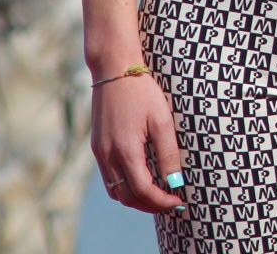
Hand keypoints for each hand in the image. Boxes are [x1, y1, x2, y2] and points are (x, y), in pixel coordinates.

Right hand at [91, 74, 186, 214]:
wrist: (114, 70)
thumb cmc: (143, 92)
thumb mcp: (162, 121)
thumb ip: (168, 153)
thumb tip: (176, 182)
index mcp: (125, 150)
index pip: (143, 191)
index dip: (162, 201)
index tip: (179, 202)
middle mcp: (108, 156)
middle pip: (128, 197)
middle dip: (150, 205)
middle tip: (172, 204)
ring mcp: (99, 153)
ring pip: (116, 191)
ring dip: (137, 199)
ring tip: (159, 196)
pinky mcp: (97, 148)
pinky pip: (109, 179)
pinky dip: (125, 188)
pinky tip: (141, 181)